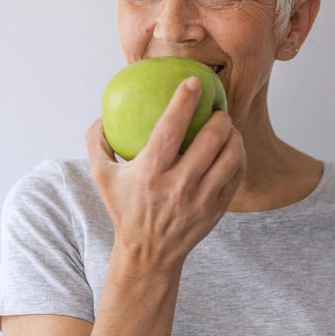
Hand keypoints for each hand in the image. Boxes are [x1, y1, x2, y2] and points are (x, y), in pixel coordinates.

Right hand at [86, 76, 244, 272]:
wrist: (148, 253)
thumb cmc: (125, 209)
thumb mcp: (102, 177)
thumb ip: (97, 142)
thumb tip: (102, 113)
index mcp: (149, 172)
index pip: (171, 128)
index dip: (184, 100)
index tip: (194, 82)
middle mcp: (178, 186)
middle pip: (210, 140)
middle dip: (219, 116)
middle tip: (216, 108)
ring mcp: (201, 199)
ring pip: (230, 156)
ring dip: (233, 135)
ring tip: (227, 127)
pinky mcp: (217, 209)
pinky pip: (236, 175)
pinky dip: (238, 156)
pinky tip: (232, 148)